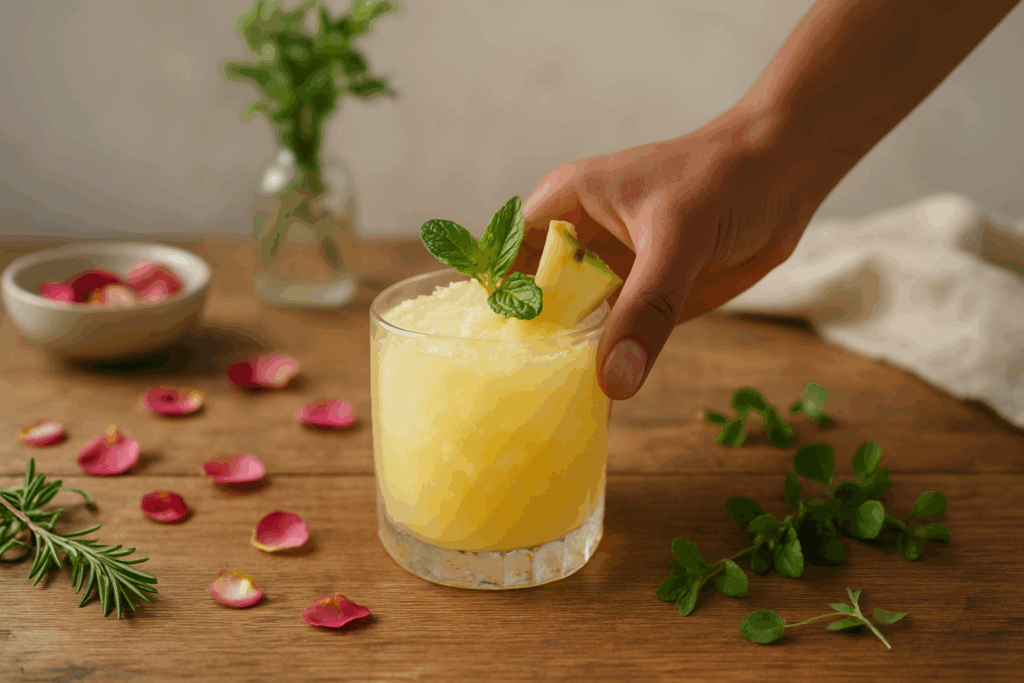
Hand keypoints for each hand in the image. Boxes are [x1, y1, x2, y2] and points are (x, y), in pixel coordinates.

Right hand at [515, 111, 826, 399]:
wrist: (788, 174)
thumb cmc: (724, 179)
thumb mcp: (677, 241)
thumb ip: (646, 311)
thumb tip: (612, 381)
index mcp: (566, 204)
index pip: (506, 257)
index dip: (494, 303)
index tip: (486, 357)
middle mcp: (578, 241)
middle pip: (533, 298)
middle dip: (523, 342)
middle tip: (507, 400)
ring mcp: (610, 272)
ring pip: (571, 324)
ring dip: (562, 361)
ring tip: (539, 412)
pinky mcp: (642, 296)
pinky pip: (614, 338)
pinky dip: (605, 367)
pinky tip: (593, 404)